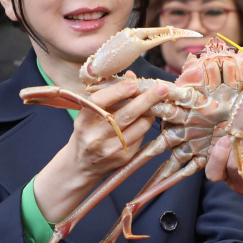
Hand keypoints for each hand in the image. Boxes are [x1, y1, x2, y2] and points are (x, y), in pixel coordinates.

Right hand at [34, 80, 167, 222]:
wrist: (81, 166)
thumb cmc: (87, 133)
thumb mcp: (89, 114)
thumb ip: (108, 95)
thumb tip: (131, 76)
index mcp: (83, 121)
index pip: (100, 102)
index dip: (118, 91)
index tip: (134, 83)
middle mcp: (95, 137)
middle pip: (126, 115)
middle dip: (146, 99)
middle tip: (162, 88)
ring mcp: (110, 149)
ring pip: (138, 126)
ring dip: (151, 112)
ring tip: (160, 100)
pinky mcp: (123, 157)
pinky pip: (141, 136)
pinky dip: (146, 124)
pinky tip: (148, 117)